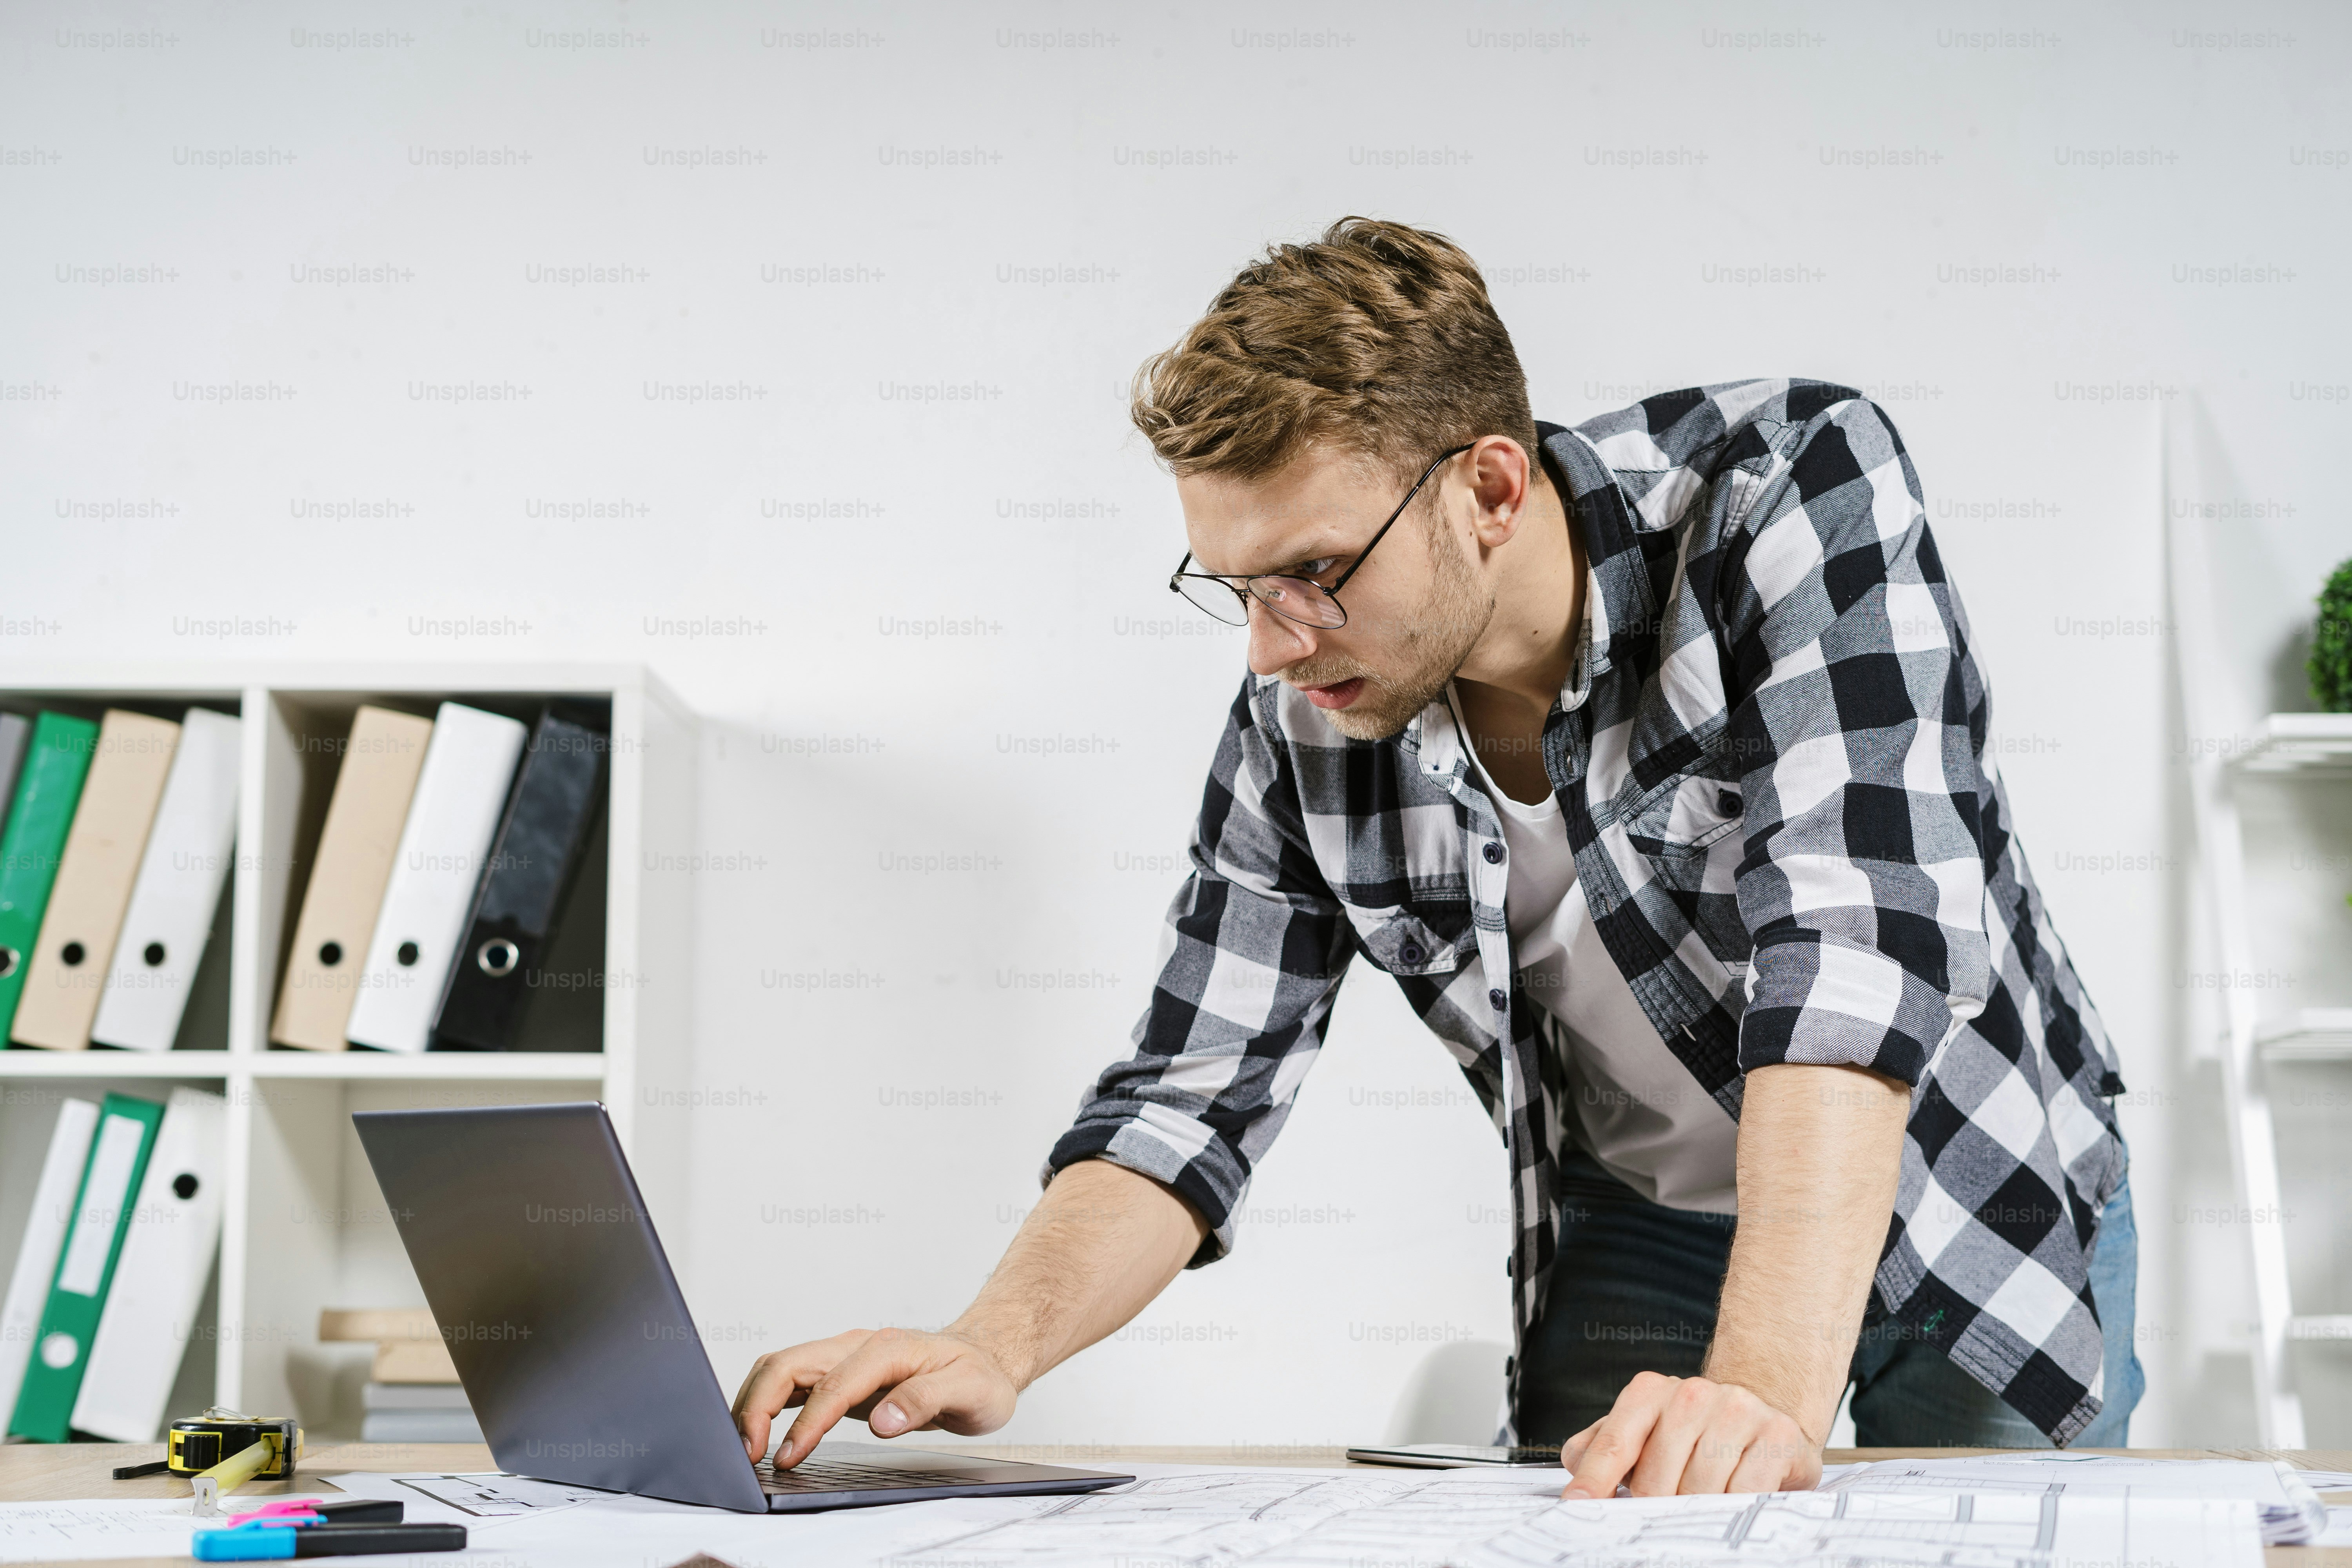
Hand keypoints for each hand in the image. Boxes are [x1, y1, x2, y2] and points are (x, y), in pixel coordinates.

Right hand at [730, 1327, 1021, 1467]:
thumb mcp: (970, 1391)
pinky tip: (757, 1430)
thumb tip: (882, 1420)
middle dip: (757, 1405)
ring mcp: (844, 1357)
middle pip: (788, 1364)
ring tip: (744, 1446)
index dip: (806, 1422)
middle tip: (747, 1453)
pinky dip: (766, 1402)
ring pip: (781, 1368)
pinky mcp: (839, 1373)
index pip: (831, 1384)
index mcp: (886, 1348)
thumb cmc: (978, 1376)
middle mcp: (857, 1346)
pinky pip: (790, 1381)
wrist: (985, 1360)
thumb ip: (924, 1400)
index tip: (788, 1456)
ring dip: (753, 1402)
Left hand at [1559, 1371, 1820, 1497]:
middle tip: (1661, 1517)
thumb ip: (1602, 1450)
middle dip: (1654, 1508)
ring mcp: (1736, 1410)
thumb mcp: (1642, 1433)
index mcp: (1649, 1392)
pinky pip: (1745, 1493)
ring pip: (1699, 1490)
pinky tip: (1733, 1505)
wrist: (1763, 1411)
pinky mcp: (1776, 1434)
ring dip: (1696, 1512)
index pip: (1614, 1443)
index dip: (1595, 1480)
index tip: (1579, 1506)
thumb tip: (1575, 1478)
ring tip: (1700, 1509)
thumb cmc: (1693, 1433)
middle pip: (1655, 1479)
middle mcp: (1690, 1394)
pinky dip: (1735, 1508)